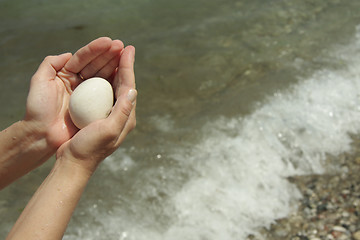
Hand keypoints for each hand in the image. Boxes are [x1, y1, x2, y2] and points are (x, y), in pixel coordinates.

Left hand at [24, 37, 123, 148]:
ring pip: (103, 76)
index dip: (96, 49)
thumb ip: (50, 64)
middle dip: (109, 54)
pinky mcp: (94, 107)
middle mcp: (78, 82)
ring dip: (115, 65)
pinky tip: (124, 75)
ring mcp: (87, 94)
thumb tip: (70, 54)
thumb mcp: (39, 82)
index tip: (109, 42)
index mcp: (66, 74)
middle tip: (122, 46)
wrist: (42, 134)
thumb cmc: (38, 109)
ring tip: (126, 55)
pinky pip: (107, 93)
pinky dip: (115, 83)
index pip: (83, 57)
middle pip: (96, 64)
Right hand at [56, 46, 136, 171]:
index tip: (128, 49)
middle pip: (125, 85)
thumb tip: (133, 90)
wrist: (74, 163)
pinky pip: (104, 94)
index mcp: (126, 117)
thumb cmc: (89, 149)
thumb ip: (122, 111)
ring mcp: (111, 116)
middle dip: (124, 66)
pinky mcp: (100, 117)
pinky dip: (104, 81)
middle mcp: (121, 115)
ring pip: (115, 88)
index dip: (128, 67)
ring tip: (115, 55)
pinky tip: (99, 74)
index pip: (129, 86)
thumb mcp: (108, 130)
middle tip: (124, 48)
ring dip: (115, 71)